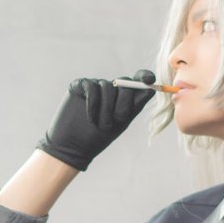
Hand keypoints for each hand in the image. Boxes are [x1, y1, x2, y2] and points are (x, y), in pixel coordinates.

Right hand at [36, 69, 155, 170]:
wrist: (73, 146)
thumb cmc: (98, 137)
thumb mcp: (121, 123)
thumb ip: (134, 105)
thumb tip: (150, 89)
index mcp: (124, 97)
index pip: (138, 80)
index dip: (144, 76)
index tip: (149, 79)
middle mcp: (111, 89)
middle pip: (126, 82)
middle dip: (124, 101)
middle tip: (118, 119)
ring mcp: (95, 86)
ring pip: (108, 86)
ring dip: (106, 108)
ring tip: (101, 125)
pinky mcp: (79, 85)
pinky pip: (92, 87)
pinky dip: (93, 103)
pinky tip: (90, 117)